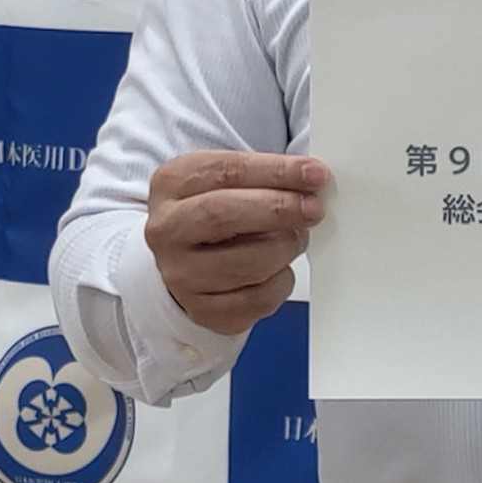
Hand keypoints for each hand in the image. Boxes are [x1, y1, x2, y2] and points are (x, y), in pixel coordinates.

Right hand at [144, 151, 327, 335]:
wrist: (189, 261)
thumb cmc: (216, 213)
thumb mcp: (229, 180)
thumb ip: (266, 175)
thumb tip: (312, 177)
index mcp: (172, 184)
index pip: (226, 171)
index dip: (275, 171)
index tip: (314, 173)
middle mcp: (168, 230)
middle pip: (224, 214)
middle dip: (280, 209)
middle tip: (313, 208)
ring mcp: (181, 275)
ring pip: (247, 263)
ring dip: (285, 247)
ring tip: (295, 238)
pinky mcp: (203, 310)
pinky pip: (258, 299)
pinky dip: (282, 281)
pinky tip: (279, 268)